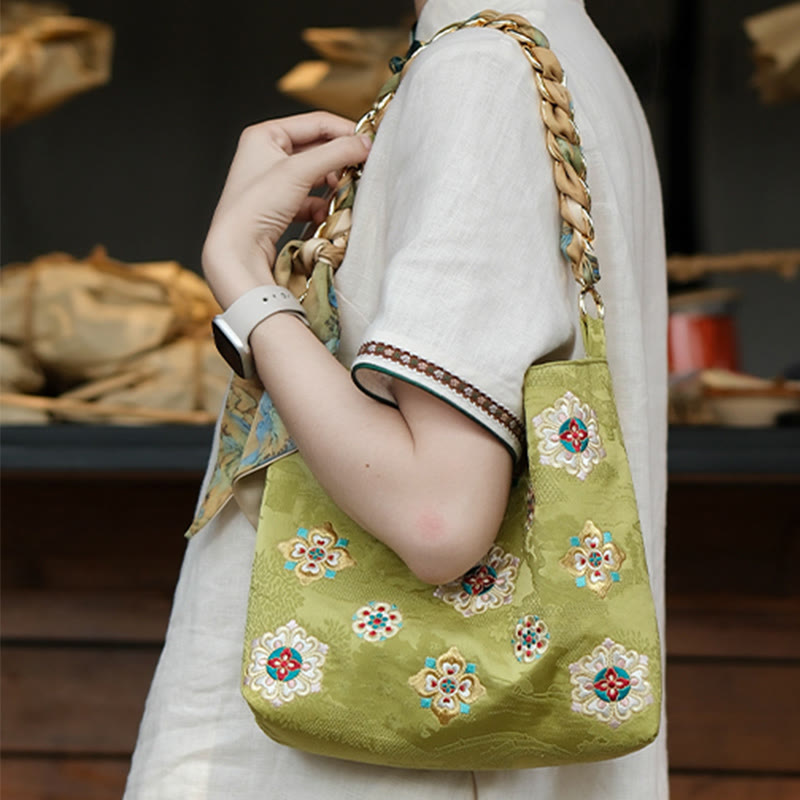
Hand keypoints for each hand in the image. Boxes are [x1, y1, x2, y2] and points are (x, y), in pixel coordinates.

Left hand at [202, 111, 371, 308]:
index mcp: (264, 135)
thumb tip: (366, 144)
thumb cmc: (255, 206)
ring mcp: (271, 183)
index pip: (316, 123)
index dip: (345, 132)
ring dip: (332, 186)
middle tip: (360, 171)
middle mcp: (265, 155)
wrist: (237, 250)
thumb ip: (337, 153)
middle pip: (317, 150)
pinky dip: (320, 207)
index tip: (369, 145)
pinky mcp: (277, 207)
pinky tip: (324, 216)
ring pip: (315, 176)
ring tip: (343, 194)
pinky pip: (308, 200)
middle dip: (339, 163)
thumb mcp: (300, 171)